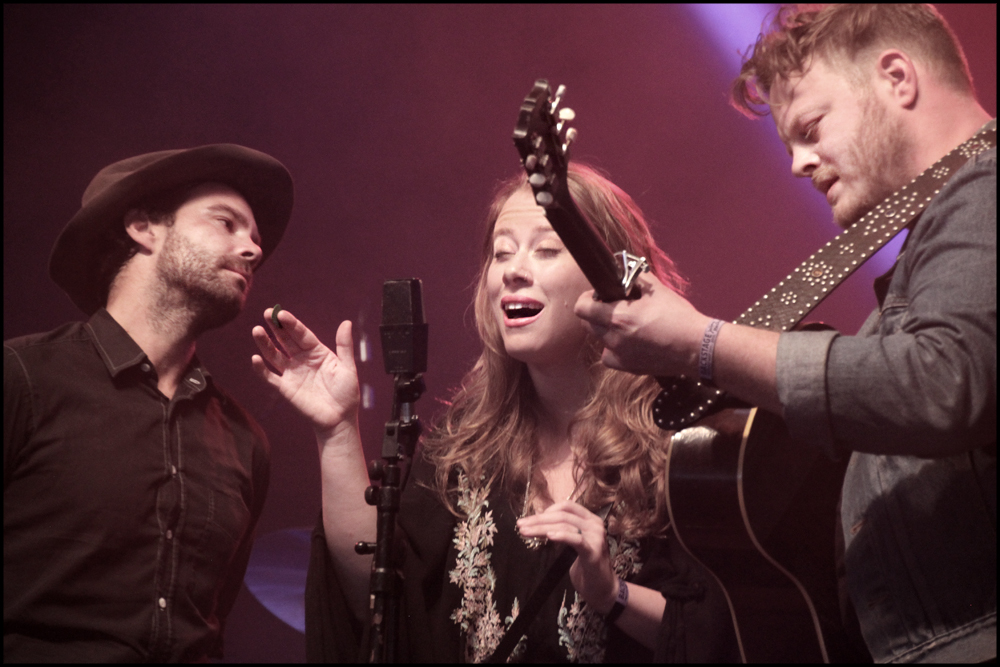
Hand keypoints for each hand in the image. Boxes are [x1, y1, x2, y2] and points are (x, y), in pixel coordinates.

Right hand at [251, 307, 359, 435]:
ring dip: (265, 344)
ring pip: (274, 355)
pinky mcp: (285, 388)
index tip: (281, 313)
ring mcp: (292, 373)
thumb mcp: (347, 367)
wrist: (339, 418)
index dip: (291, 324)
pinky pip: (270, 377)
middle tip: (267, 313)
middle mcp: (302, 359)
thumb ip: (344, 346)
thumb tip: (346, 322)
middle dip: (276, 327)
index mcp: (317, 352)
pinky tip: (255, 359)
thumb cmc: (346, 393)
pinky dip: (261, 369)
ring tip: (256, 330)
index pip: (301, 334)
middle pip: (285, 340)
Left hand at [516, 501, 618, 613]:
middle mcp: (595, 525)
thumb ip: (564, 532)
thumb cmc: (586, 567)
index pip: (567, 506)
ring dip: (542, 528)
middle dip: (539, 519)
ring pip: (565, 525)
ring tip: (525, 532)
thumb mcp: (575, 545)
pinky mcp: (594, 552)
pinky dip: (562, 536)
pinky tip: (549, 536)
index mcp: (590, 520)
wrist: (603, 589)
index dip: (547, 510)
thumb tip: (540, 523)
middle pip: (563, 515)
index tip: (530, 519)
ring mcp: (596, 538)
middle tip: (521, 525)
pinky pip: (576, 540)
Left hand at [574, 273, 710, 376]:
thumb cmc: (679, 317)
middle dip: (597, 313)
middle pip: (588, 324)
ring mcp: (620, 355)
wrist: (697, 347)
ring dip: (605, 330)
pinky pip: (609, 356)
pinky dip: (613, 349)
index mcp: (618, 317)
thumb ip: (635, 278)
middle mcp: (614, 338)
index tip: (598, 296)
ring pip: (599, 339)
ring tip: (625, 325)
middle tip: (614, 307)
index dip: (587, 299)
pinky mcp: (628, 367)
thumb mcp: (657, 290)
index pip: (582, 308)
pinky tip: (628, 342)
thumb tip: (622, 269)